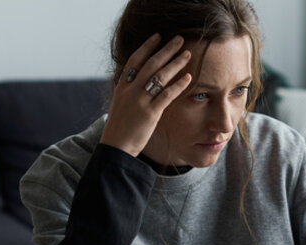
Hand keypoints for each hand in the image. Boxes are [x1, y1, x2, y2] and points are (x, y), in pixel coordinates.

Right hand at [100, 33, 193, 155]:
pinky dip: (178, 85)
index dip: (146, 47)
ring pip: (159, 76)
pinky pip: (166, 95)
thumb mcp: (120, 104)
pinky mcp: (150, 113)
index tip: (157, 36)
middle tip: (179, 39)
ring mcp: (139, 101)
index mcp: (122, 86)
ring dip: (175, 63)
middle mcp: (130, 90)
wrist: (116, 147)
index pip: (134, 60)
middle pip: (150, 64)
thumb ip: (129, 90)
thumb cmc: (120, 127)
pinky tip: (189, 78)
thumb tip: (138, 80)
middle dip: (166, 50)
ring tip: (188, 54)